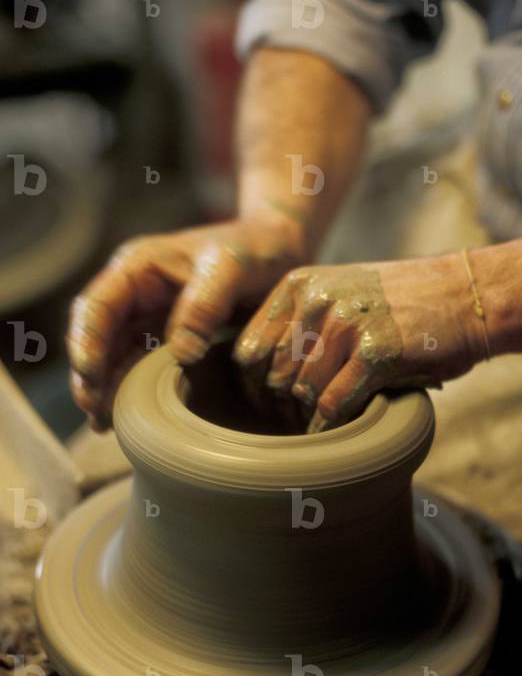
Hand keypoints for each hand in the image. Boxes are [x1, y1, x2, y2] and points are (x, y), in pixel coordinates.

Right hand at [67, 209, 305, 429]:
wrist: (280, 251)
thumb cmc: (254, 249)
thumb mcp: (231, 266)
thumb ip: (204, 303)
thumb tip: (180, 352)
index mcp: (138, 268)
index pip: (96, 307)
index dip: (87, 343)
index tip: (90, 377)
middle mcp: (135, 294)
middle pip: (96, 338)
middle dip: (90, 376)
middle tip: (96, 414)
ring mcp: (150, 318)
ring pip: (114, 358)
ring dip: (106, 390)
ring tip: (106, 426)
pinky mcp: (169, 340)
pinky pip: (140, 368)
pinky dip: (131, 392)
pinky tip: (128, 419)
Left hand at [233, 256, 483, 431]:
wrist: (470, 296)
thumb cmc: (406, 304)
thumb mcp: (343, 294)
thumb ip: (303, 323)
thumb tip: (261, 377)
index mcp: (299, 285)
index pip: (248, 350)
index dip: (253, 390)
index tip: (268, 410)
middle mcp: (316, 299)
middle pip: (274, 376)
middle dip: (282, 410)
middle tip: (297, 426)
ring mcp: (345, 323)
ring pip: (303, 393)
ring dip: (309, 420)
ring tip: (321, 429)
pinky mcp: (374, 351)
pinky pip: (334, 405)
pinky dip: (332, 427)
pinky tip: (338, 434)